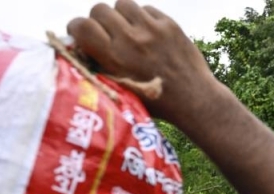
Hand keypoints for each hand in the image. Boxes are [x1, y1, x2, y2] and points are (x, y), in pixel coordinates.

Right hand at [67, 0, 218, 124]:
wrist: (195, 101)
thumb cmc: (156, 103)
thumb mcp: (121, 91)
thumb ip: (100, 68)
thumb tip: (78, 49)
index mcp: (115, 58)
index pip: (82, 25)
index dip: (78, 28)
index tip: (82, 35)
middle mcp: (132, 40)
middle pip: (100, 10)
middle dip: (99, 21)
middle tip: (108, 34)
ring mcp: (152, 29)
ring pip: (123, 4)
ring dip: (122, 16)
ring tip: (128, 31)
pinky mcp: (170, 25)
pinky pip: (146, 9)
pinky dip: (143, 19)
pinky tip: (148, 35)